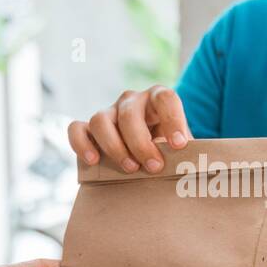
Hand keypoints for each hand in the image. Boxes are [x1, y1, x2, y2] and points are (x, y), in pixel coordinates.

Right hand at [67, 85, 192, 174]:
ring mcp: (108, 112)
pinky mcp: (89, 127)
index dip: (172, 120)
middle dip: (142, 143)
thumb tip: (189, 165)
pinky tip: (94, 161)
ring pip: (100, 120)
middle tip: (154, 167)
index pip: (165, 99)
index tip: (179, 146)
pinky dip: (81, 144)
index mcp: (158, 99)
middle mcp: (131, 101)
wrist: (147, 154)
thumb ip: (184, 153)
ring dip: (115, 147)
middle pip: (130, 115)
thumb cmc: (167, 149)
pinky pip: (76, 129)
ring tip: (130, 168)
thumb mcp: (180, 148)